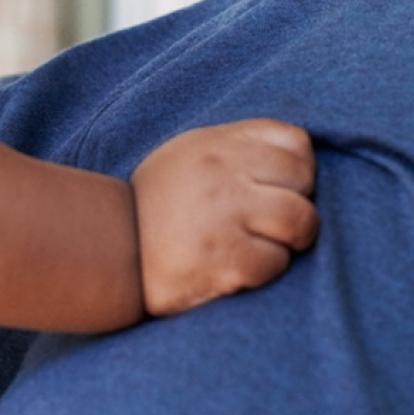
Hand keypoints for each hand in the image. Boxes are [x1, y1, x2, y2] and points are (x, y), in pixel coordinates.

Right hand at [131, 118, 317, 315]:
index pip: (295, 143)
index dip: (297, 171)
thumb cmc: (159, 207)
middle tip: (268, 224)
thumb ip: (239, 148)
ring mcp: (223, 214)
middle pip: (304, 180)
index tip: (275, 190)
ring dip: (287, 241)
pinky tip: (235, 270)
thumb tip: (302, 157)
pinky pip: (276, 262)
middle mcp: (221, 172)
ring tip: (257, 247)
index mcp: (216, 144)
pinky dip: (264, 272)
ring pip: (301, 221)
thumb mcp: (190, 156)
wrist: (110, 253)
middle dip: (297, 206)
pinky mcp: (223, 258)